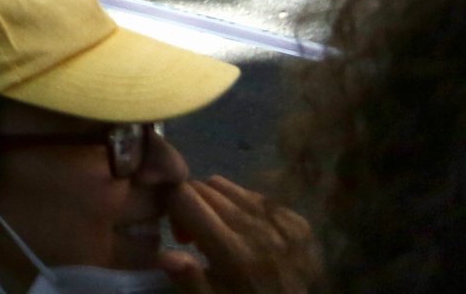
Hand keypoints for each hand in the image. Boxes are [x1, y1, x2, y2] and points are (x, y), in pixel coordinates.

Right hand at [163, 176, 312, 293]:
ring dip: (215, 203)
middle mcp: (258, 228)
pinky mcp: (298, 221)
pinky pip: (254, 196)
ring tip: (222, 231)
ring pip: (227, 186)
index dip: (171, 209)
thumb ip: (188, 279)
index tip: (181, 237)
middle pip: (204, 188)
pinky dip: (241, 207)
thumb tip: (167, 255)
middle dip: (191, 205)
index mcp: (234, 251)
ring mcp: (282, 222)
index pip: (185, 197)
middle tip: (197, 236)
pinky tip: (247, 233)